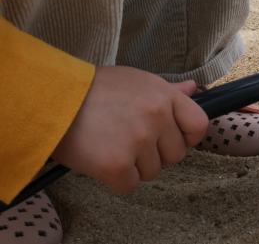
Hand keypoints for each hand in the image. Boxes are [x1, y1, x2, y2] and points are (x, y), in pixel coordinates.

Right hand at [51, 66, 207, 193]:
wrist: (51, 98)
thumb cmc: (92, 89)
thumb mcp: (135, 81)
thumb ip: (166, 90)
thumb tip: (192, 89)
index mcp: (164, 95)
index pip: (199, 125)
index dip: (187, 137)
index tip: (171, 139)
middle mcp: (157, 117)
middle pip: (176, 154)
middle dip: (156, 153)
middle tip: (129, 140)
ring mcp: (139, 141)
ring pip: (153, 172)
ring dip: (135, 166)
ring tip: (111, 145)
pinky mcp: (117, 165)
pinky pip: (130, 186)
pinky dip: (116, 180)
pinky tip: (102, 160)